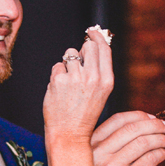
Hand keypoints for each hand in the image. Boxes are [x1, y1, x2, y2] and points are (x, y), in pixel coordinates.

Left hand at [44, 28, 114, 145]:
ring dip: (68, 64)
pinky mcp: (59, 80)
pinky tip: (60, 90)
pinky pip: (57, 66)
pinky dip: (57, 75)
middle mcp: (93, 77)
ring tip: (69, 83)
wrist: (69, 134)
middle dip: (81, 52)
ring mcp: (75, 78)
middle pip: (87, 47)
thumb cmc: (83, 113)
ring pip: (70, 54)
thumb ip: (98, 70)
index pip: (104, 48)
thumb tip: (91, 44)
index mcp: (106, 80)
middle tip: (78, 64)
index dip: (97, 36)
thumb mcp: (100, 92)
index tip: (92, 31)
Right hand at [92, 111, 164, 165]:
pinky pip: (149, 160)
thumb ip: (109, 148)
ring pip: (144, 142)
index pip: (118, 120)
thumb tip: (143, 127)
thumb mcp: (94, 165)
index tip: (152, 118)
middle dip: (155, 125)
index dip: (139, 116)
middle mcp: (98, 154)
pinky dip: (161, 153)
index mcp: (89, 146)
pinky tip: (164, 154)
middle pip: (133, 128)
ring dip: (161, 139)